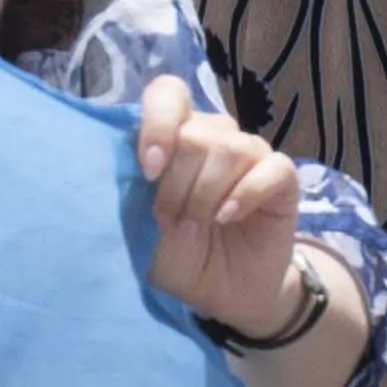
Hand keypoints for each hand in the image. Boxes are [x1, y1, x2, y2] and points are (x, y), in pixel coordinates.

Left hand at [136, 75, 311, 346]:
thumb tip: (104, 168)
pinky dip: (246, 193)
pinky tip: (227, 218)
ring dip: (205, 193)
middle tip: (168, 222)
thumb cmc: (172, 254)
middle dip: (177, 182)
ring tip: (194, 226)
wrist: (219, 292)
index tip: (148, 171)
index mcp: (173, 136)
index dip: (158, 124)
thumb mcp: (135, 227)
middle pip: (196, 133)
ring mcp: (250, 155)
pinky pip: (272, 167)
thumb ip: (124, 190)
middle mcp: (212, 137)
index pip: (168, 94)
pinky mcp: (282, 179)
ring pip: (231, 148)